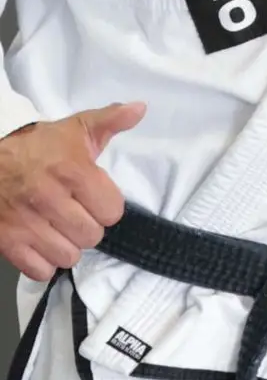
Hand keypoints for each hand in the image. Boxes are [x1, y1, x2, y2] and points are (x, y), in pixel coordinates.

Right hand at [0, 103, 144, 280]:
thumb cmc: (36, 147)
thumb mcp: (75, 128)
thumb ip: (110, 120)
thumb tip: (140, 108)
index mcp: (72, 171)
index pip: (112, 211)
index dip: (107, 207)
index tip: (96, 200)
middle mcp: (49, 199)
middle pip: (92, 236)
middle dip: (88, 227)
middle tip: (77, 215)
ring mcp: (26, 223)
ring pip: (68, 256)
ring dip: (68, 247)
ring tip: (61, 231)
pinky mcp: (7, 241)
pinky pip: (39, 270)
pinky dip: (44, 263)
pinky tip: (43, 245)